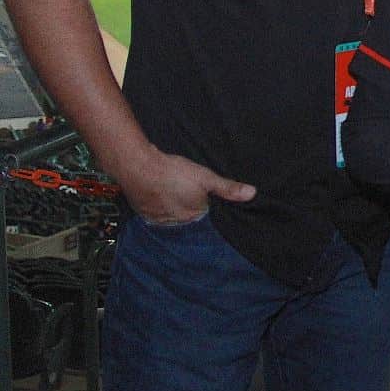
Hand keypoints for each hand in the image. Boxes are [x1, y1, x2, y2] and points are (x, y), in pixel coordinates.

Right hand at [122, 146, 255, 224]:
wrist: (137, 166)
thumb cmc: (173, 172)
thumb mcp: (205, 177)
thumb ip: (227, 188)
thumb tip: (252, 194)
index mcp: (193, 217)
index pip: (205, 216)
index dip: (206, 205)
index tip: (203, 196)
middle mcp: (175, 224)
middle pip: (188, 216)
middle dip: (189, 205)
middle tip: (185, 189)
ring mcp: (157, 219)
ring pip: (171, 214)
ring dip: (173, 205)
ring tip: (172, 190)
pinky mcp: (143, 213)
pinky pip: (156, 211)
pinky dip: (159, 204)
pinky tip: (160, 192)